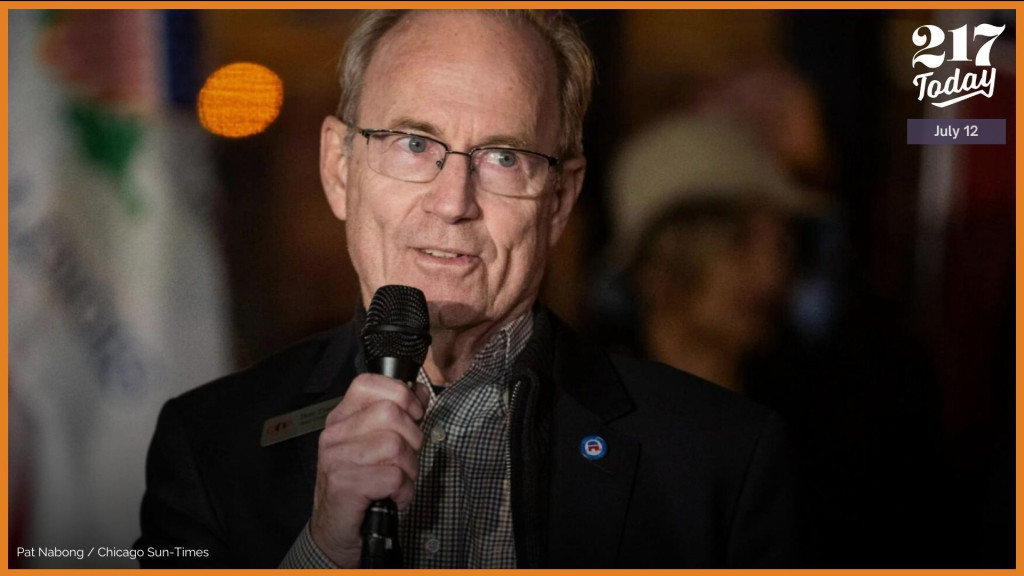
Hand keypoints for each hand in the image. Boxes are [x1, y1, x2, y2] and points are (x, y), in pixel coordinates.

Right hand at [309, 373, 429, 566]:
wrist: (334, 532)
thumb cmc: (360, 486)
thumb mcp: (375, 445)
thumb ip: (397, 417)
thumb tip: (420, 391)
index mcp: (341, 418)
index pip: (369, 383)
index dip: (401, 394)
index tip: (413, 415)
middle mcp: (334, 434)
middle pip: (391, 412)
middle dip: (413, 438)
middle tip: (405, 459)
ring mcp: (336, 458)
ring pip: (396, 445)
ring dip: (409, 469)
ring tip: (398, 482)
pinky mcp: (344, 484)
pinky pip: (393, 476)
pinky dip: (404, 491)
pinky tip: (394, 497)